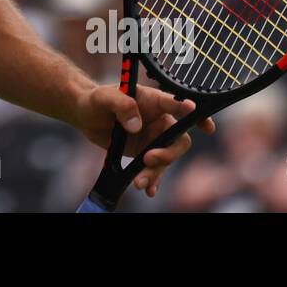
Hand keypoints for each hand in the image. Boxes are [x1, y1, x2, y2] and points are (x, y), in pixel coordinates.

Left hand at [74, 82, 216, 197]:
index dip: (189, 109)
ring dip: (156, 171)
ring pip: (167, 158)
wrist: (87, 117)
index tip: (199, 117)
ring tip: (140, 182)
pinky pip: (155, 169)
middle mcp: (159, 120)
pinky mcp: (145, 152)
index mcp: (153, 101)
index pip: (176, 104)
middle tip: (149, 158)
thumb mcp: (105, 97)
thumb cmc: (97, 100)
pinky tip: (148, 189)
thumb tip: (137, 124)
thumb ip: (122, 105)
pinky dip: (153, 180)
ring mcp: (154, 138)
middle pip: (179, 138)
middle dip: (169, 153)